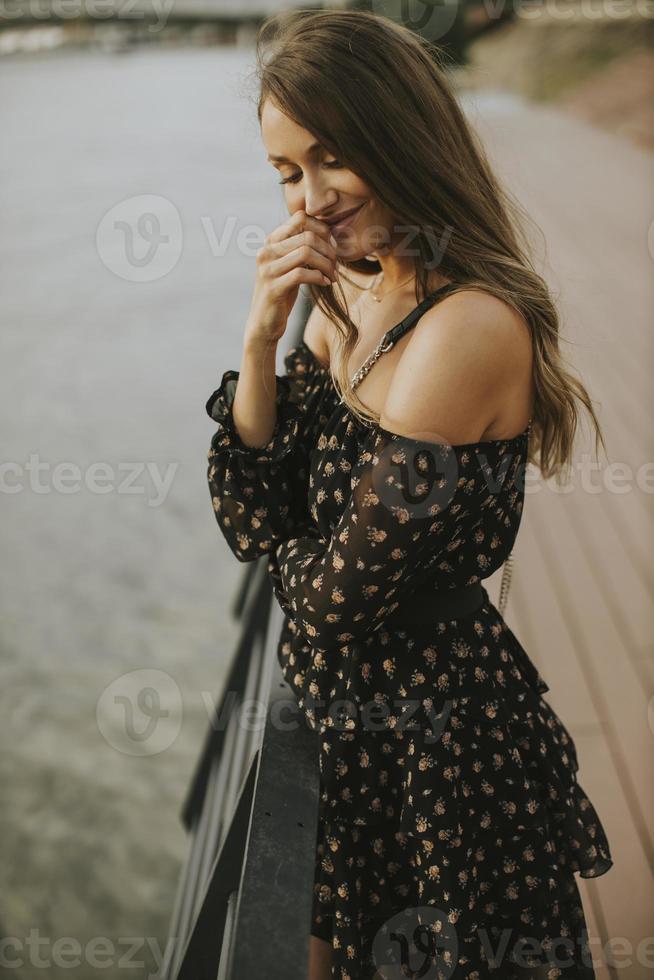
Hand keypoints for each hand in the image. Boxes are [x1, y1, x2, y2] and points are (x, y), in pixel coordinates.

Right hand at [245, 209, 337, 347]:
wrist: (265, 323)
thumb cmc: (282, 292)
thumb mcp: (291, 266)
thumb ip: (301, 249)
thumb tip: (329, 234)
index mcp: (271, 242)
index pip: (299, 218)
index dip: (321, 228)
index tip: (332, 245)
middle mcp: (266, 252)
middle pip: (307, 236)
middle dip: (328, 250)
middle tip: (336, 265)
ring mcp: (268, 269)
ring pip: (306, 252)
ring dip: (326, 264)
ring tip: (332, 276)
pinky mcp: (273, 288)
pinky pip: (302, 274)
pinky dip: (318, 277)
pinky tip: (324, 283)